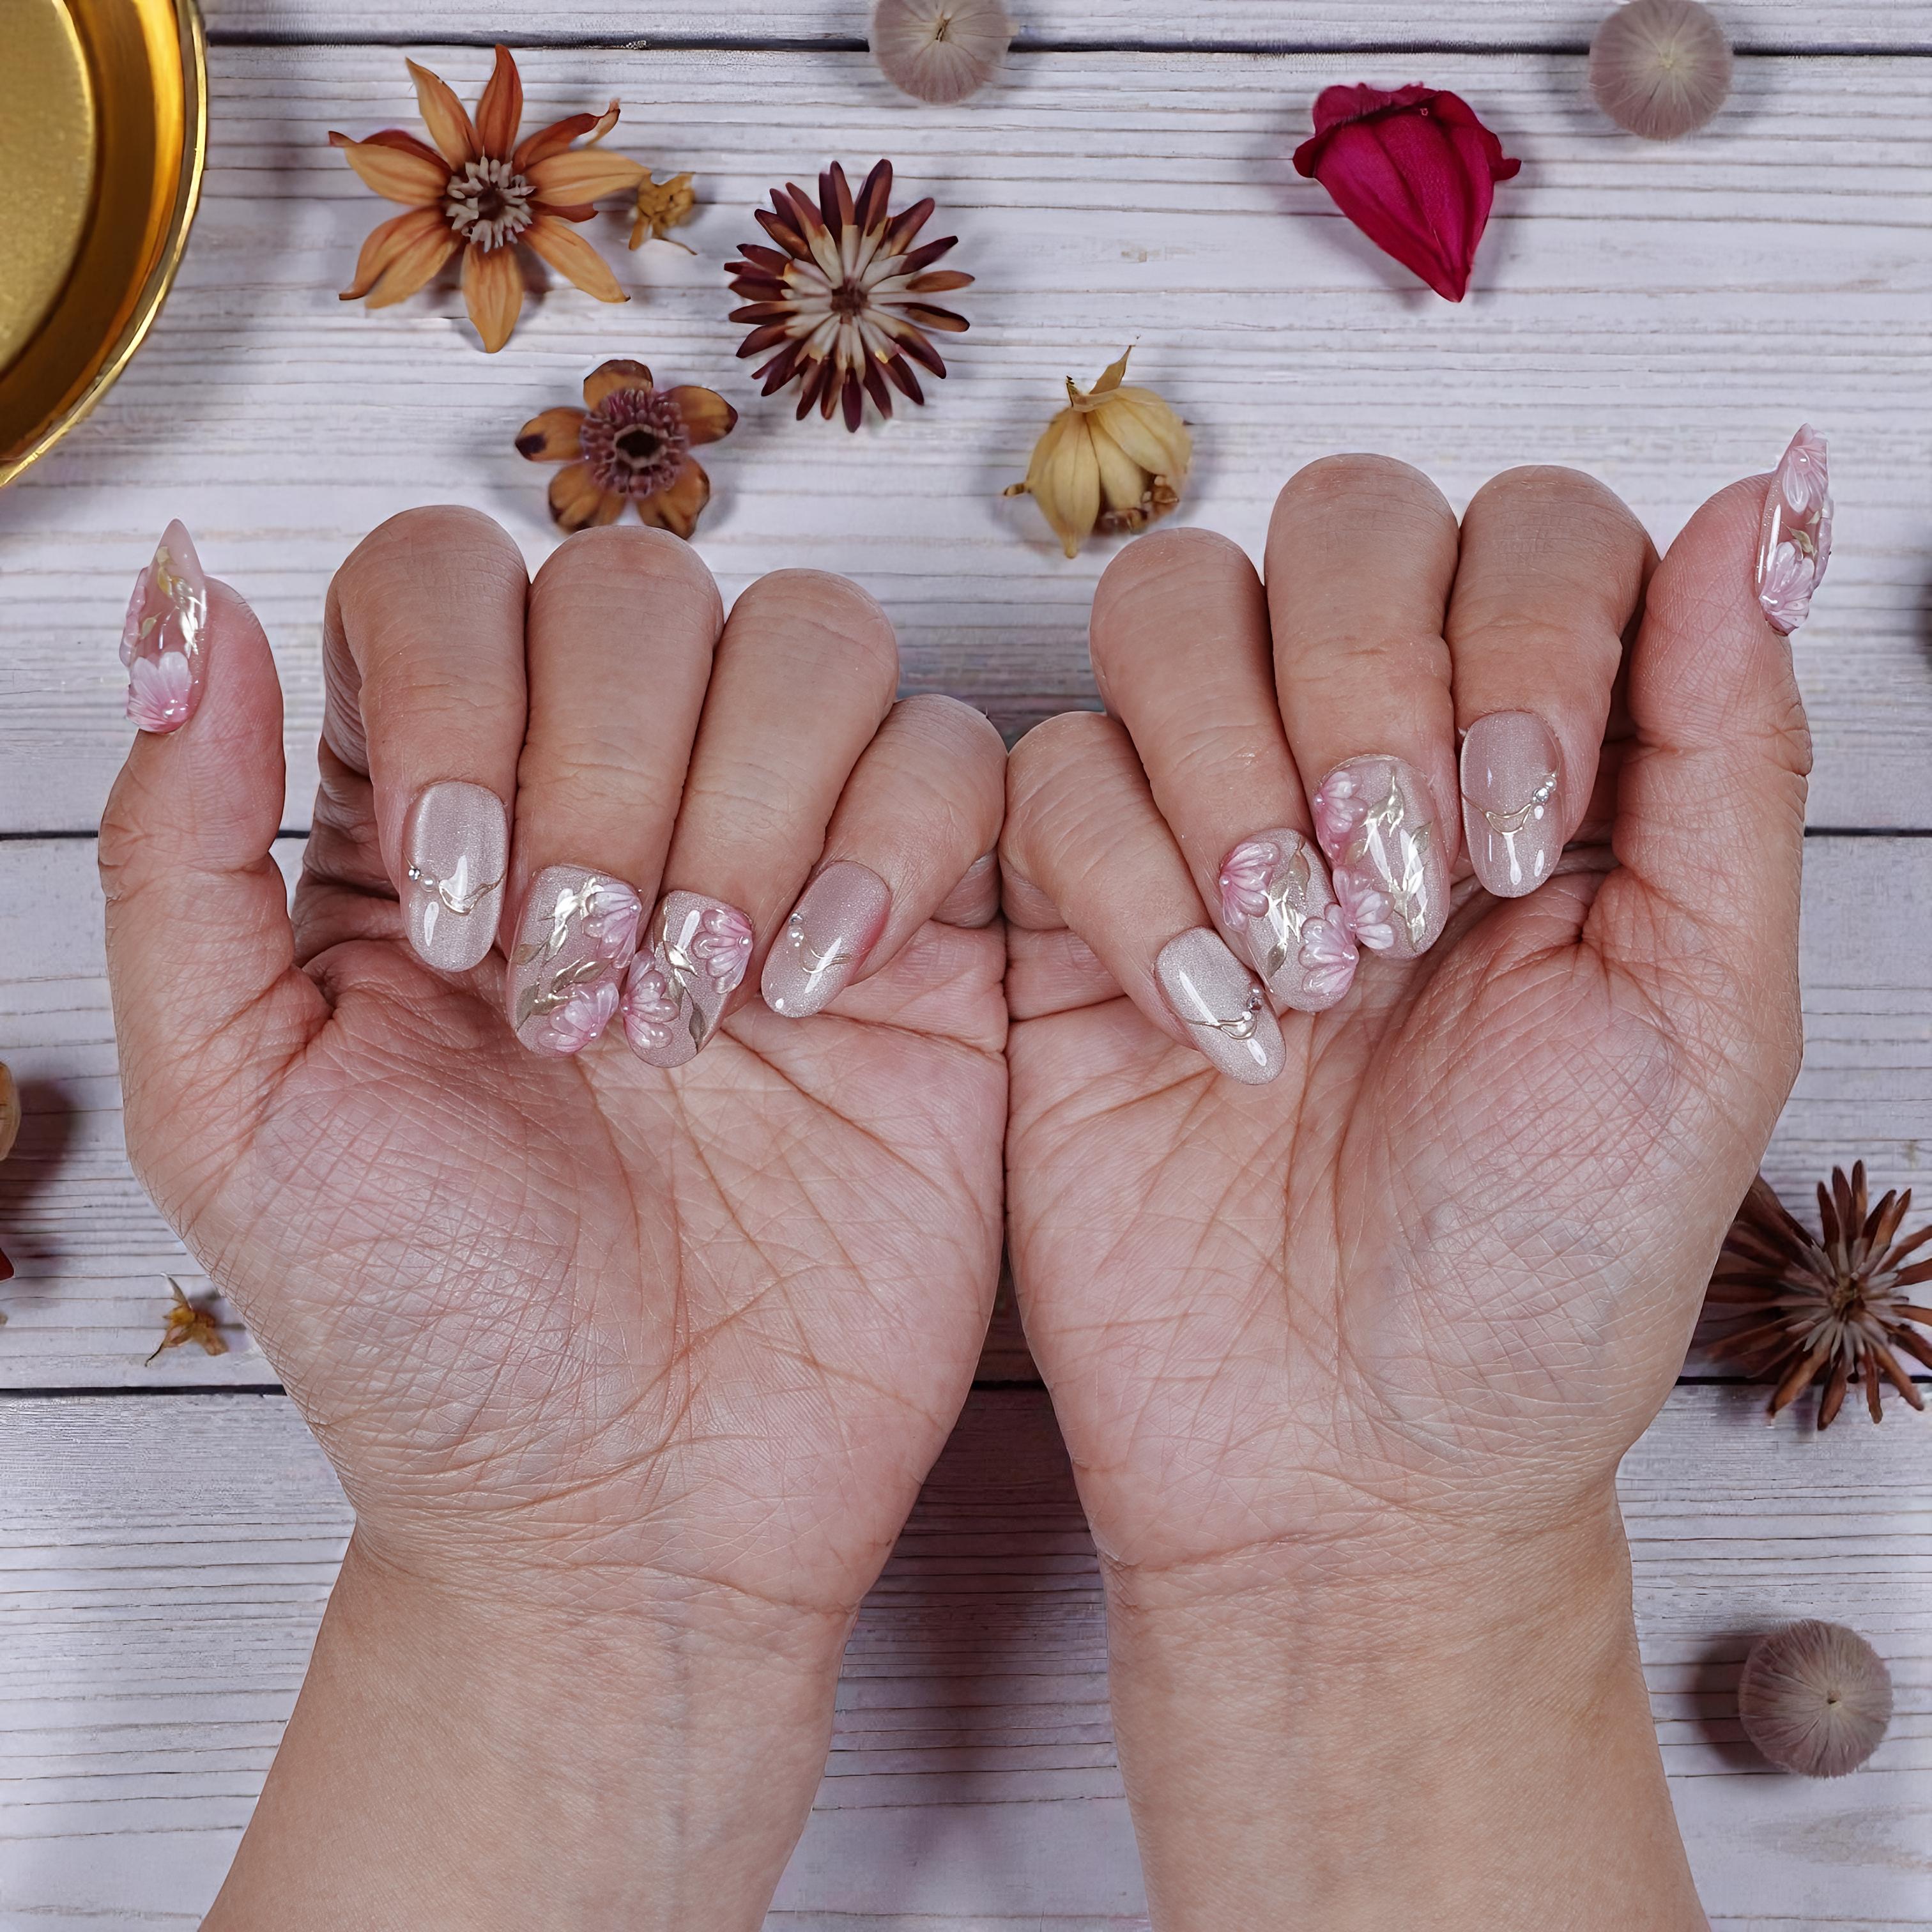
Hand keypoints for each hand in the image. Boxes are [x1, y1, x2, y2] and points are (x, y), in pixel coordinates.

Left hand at [101, 510, 1005, 1927]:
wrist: (634, 1508)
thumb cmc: (430, 1335)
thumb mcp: (229, 1103)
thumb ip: (180, 850)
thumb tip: (193, 606)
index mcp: (435, 812)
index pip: (447, 575)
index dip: (455, 691)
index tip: (452, 917)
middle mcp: (614, 799)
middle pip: (641, 587)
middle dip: (607, 784)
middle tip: (582, 1001)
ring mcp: (784, 852)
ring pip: (813, 639)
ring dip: (748, 809)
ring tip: (699, 1013)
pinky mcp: (929, 931)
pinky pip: (956, 759)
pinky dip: (890, 847)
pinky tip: (814, 992)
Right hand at [1001, 450, 1817, 1926]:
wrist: (1347, 1457)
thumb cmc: (1543, 1268)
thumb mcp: (1703, 1013)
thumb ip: (1729, 745)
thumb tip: (1779, 497)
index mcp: (1545, 763)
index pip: (1525, 529)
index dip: (1521, 636)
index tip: (1531, 843)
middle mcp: (1371, 757)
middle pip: (1334, 523)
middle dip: (1368, 692)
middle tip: (1405, 903)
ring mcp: (1206, 816)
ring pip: (1169, 606)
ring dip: (1234, 766)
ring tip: (1301, 960)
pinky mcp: (1066, 903)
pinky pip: (1048, 767)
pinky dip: (1122, 880)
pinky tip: (1206, 1025)